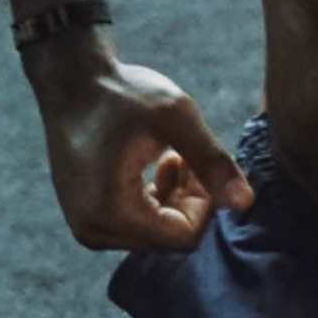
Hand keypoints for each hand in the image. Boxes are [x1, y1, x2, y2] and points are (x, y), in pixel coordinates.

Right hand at [31, 53, 251, 257]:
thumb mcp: (176, 119)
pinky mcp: (84, 217)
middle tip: (188, 155)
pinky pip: (134, 224)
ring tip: (172, 155)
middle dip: (188, 201)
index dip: (204, 202)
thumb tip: (247, 204)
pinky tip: (154, 163)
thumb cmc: (122, 94)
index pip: (184, 236)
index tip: (199, 161)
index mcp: (112, 212)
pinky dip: (152, 200)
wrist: (71, 79)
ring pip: (154, 233)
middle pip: (168, 238)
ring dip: (172, 199)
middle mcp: (93, 230)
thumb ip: (213, 163)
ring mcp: (85, 226)